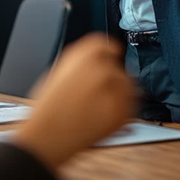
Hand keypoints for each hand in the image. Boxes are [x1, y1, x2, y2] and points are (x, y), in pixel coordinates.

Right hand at [13, 33, 133, 169]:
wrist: (48, 136)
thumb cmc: (48, 108)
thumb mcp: (59, 72)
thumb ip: (80, 63)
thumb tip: (94, 62)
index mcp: (84, 54)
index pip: (104, 44)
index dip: (105, 52)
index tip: (107, 59)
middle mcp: (103, 68)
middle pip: (116, 65)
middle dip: (109, 76)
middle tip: (96, 91)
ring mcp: (115, 90)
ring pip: (127, 84)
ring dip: (119, 91)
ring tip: (99, 105)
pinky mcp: (123, 111)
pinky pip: (132, 104)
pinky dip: (123, 108)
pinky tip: (104, 114)